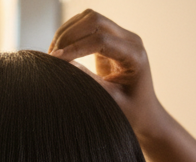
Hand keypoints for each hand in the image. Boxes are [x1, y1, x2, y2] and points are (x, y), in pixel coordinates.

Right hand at [49, 10, 167, 141]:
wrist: (143, 111)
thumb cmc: (131, 111)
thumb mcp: (110, 100)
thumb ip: (89, 82)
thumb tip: (64, 65)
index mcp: (135, 56)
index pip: (102, 40)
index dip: (76, 47)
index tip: (56, 60)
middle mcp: (130, 40)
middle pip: (94, 20)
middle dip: (69, 35)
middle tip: (52, 57)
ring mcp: (121, 36)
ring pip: (89, 18)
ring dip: (67, 32)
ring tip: (54, 54)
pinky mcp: (111, 38)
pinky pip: (87, 25)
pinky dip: (71, 34)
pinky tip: (61, 51)